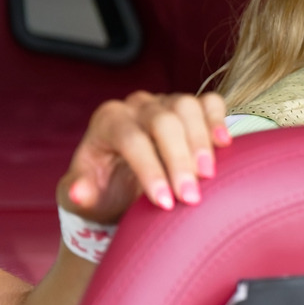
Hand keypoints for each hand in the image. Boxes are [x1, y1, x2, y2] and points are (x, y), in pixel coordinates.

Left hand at [56, 91, 231, 224]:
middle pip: (163, 122)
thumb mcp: (87, 195)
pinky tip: (224, 144)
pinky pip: (209, 102)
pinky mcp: (191, 107)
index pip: (131, 139)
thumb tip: (80, 193)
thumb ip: (80, 193)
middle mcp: (137, 105)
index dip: (150, 170)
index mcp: (108, 121)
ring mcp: (166, 102)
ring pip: (187, 106)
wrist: (124, 181)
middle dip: (179, 160)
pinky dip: (218, 120)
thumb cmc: (105, 188)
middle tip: (191, 196)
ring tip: (208, 175)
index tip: (165, 203)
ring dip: (201, 142)